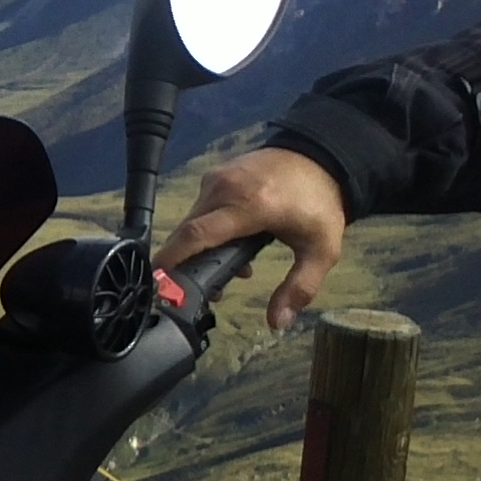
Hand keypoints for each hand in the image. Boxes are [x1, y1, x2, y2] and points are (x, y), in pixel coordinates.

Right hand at [156, 148, 347, 330]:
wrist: (322, 157)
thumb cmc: (320, 205)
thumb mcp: (321, 249)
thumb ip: (300, 287)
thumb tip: (277, 323)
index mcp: (250, 206)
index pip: (198, 235)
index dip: (173, 259)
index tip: (158, 281)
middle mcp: (225, 189)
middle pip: (188, 232)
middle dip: (188, 262)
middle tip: (203, 285)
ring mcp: (216, 179)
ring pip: (192, 220)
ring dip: (200, 246)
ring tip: (231, 263)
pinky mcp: (214, 175)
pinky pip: (199, 208)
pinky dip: (206, 228)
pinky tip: (231, 239)